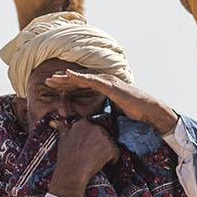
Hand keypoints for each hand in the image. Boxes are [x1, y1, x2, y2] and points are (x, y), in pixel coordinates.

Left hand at [41, 69, 177, 133]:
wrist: (148, 113)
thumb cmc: (134, 114)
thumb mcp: (112, 113)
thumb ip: (102, 112)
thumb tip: (92, 121)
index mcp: (103, 87)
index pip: (81, 85)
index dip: (67, 84)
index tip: (53, 87)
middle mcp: (104, 81)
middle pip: (79, 79)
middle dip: (62, 80)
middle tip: (47, 81)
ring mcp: (107, 82)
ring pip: (82, 78)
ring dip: (66, 78)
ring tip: (52, 78)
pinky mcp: (110, 85)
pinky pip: (91, 80)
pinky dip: (79, 77)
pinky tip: (68, 75)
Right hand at [47, 117, 119, 196]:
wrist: (72, 172)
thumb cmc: (66, 157)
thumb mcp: (62, 139)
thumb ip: (60, 127)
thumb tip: (53, 121)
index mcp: (82, 124)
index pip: (92, 128)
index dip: (91, 138)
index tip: (87, 146)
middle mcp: (94, 127)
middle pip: (102, 135)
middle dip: (99, 144)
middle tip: (91, 156)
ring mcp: (104, 137)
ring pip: (109, 144)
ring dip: (105, 152)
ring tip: (96, 161)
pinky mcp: (111, 148)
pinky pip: (116, 154)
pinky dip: (112, 160)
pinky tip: (104, 165)